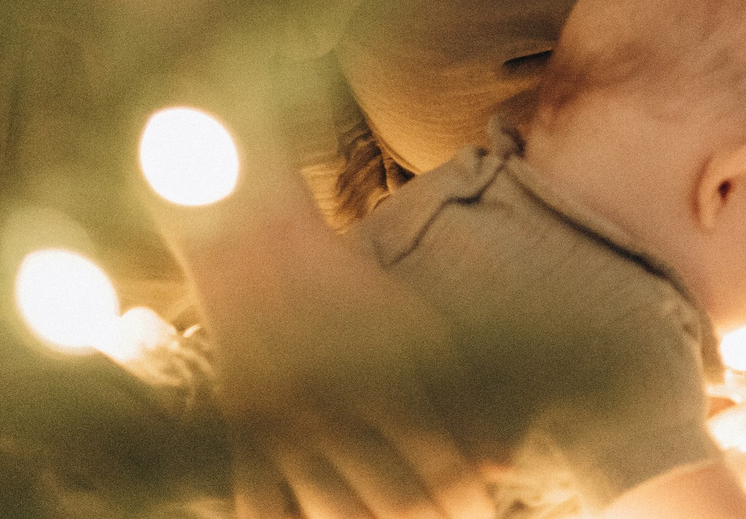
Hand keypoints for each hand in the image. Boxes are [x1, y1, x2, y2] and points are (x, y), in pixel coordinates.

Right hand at [166, 194, 495, 518]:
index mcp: (384, 379)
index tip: (482, 515)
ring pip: (330, 514)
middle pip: (393, 500)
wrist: (259, 252)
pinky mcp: (241, 437)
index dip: (468, 503)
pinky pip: (260, 506)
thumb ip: (464, 396)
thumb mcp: (419, 326)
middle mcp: (334, 410)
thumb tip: (504, 469)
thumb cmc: (352, 288)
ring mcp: (282, 429)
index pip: (440, 465)